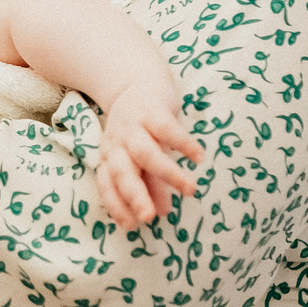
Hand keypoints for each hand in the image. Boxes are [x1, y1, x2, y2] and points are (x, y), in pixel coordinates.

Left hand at [95, 77, 201, 226]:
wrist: (136, 80)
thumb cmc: (141, 128)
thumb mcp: (142, 158)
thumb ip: (150, 185)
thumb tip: (161, 213)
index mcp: (110, 157)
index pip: (108, 185)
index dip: (117, 206)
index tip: (132, 226)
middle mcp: (117, 143)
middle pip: (122, 172)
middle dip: (134, 196)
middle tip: (150, 217)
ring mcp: (133, 124)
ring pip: (146, 153)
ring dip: (167, 173)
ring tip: (190, 190)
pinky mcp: (151, 108)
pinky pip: (167, 128)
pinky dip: (183, 143)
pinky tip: (199, 157)